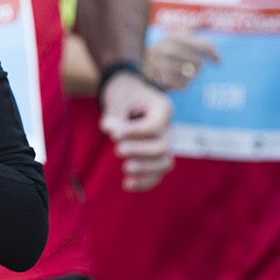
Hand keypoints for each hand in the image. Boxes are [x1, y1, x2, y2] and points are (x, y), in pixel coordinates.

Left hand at [100, 70, 173, 192]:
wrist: (129, 95)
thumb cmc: (124, 94)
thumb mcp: (118, 98)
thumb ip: (114, 114)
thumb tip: (110, 130)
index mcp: (163, 108)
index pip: (154, 126)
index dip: (135, 133)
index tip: (114, 136)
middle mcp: (169, 127)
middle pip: (162, 147)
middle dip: (140, 151)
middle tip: (117, 150)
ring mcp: (167, 143)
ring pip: (164, 163)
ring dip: (146, 170)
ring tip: (125, 168)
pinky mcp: (159, 157)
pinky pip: (158, 174)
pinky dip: (145, 182)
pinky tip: (127, 184)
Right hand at [143, 31, 220, 91]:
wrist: (143, 66)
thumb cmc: (167, 50)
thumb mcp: (177, 35)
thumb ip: (192, 27)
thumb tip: (206, 19)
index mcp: (174, 36)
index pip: (204, 45)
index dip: (214, 53)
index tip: (218, 61)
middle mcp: (167, 49)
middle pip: (199, 62)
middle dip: (199, 66)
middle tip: (193, 66)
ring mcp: (162, 64)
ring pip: (192, 74)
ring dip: (191, 75)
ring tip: (183, 71)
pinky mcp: (160, 79)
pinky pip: (184, 85)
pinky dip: (184, 84)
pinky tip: (178, 79)